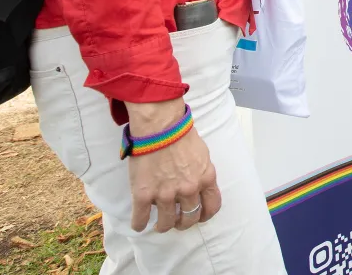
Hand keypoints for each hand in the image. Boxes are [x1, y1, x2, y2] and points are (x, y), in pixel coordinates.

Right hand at [125, 99, 220, 232]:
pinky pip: (141, 219)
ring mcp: (166, 194)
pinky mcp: (144, 195)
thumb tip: (198, 182)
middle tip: (177, 222)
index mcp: (205, 178)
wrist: (159, 126)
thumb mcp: (202, 154)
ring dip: (163, 226)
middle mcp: (188, 190)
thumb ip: (202, 172)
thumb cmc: (181, 134)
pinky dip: (139, 224)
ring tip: (159, 225)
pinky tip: (139, 224)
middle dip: (184, 223)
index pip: (212, 206)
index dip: (205, 215)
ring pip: (166, 223)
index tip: (198, 216)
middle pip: (190, 218)